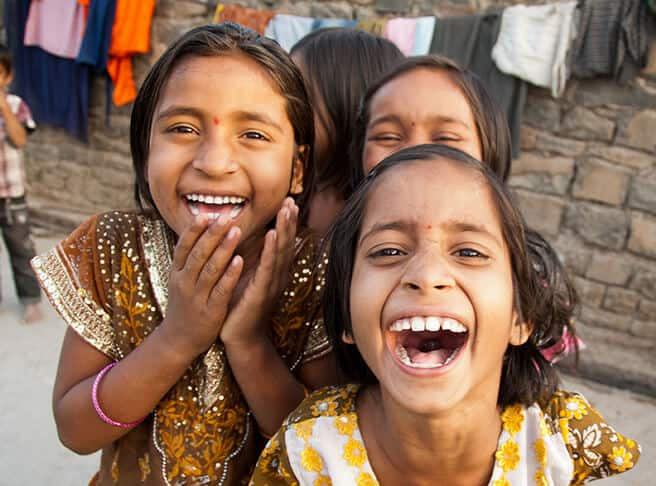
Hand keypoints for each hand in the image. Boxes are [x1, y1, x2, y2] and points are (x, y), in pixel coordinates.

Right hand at [160, 214, 243, 357]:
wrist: (179, 340)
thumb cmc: (185, 304)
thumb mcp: (181, 279)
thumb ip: (190, 257)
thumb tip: (201, 228)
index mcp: (177, 272)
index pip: (184, 246)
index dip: (195, 229)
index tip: (207, 213)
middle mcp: (184, 282)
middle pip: (198, 253)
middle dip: (213, 233)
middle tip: (227, 215)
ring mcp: (196, 297)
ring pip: (210, 269)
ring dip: (224, 248)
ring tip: (236, 231)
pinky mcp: (210, 311)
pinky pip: (220, 290)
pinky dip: (230, 274)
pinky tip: (240, 260)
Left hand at [220, 198, 298, 346]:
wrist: (240, 339)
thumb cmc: (241, 308)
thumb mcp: (247, 278)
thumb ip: (253, 261)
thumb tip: (253, 240)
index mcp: (273, 272)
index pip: (282, 242)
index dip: (286, 222)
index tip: (288, 201)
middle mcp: (277, 276)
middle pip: (286, 243)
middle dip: (289, 220)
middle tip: (291, 199)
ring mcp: (272, 285)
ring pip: (281, 252)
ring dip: (284, 229)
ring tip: (287, 209)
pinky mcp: (261, 293)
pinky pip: (267, 268)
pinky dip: (271, 250)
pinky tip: (273, 235)